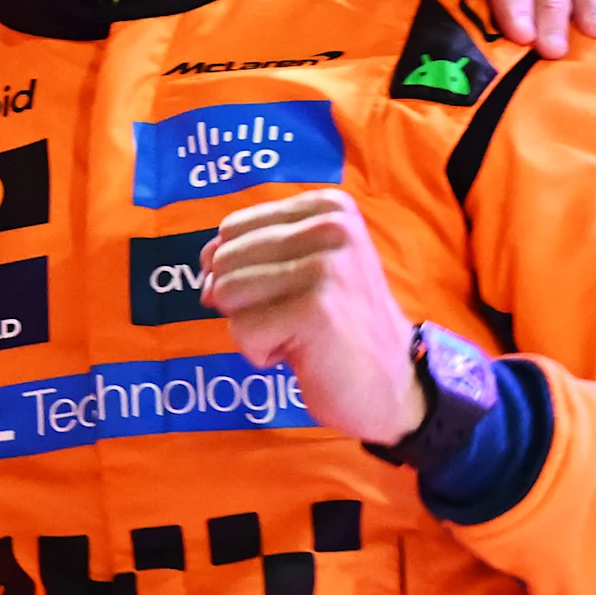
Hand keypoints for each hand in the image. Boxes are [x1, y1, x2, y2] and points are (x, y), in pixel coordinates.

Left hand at [201, 190, 422, 448]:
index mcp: (328, 208)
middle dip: (245, 302)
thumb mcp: (299, 270)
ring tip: (299, 334)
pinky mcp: (316, 310)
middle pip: (224, 260)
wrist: (391, 387)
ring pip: (227, 293)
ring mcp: (326, 267)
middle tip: (295, 320)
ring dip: (253, 327)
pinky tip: (304, 354)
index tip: (290, 293)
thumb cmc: (336, 327)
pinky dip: (260, 353)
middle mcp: (332, 227)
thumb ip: (248, 253)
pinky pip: (241, 330)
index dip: (241, 271)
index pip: (231, 230)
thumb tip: (203, 265)